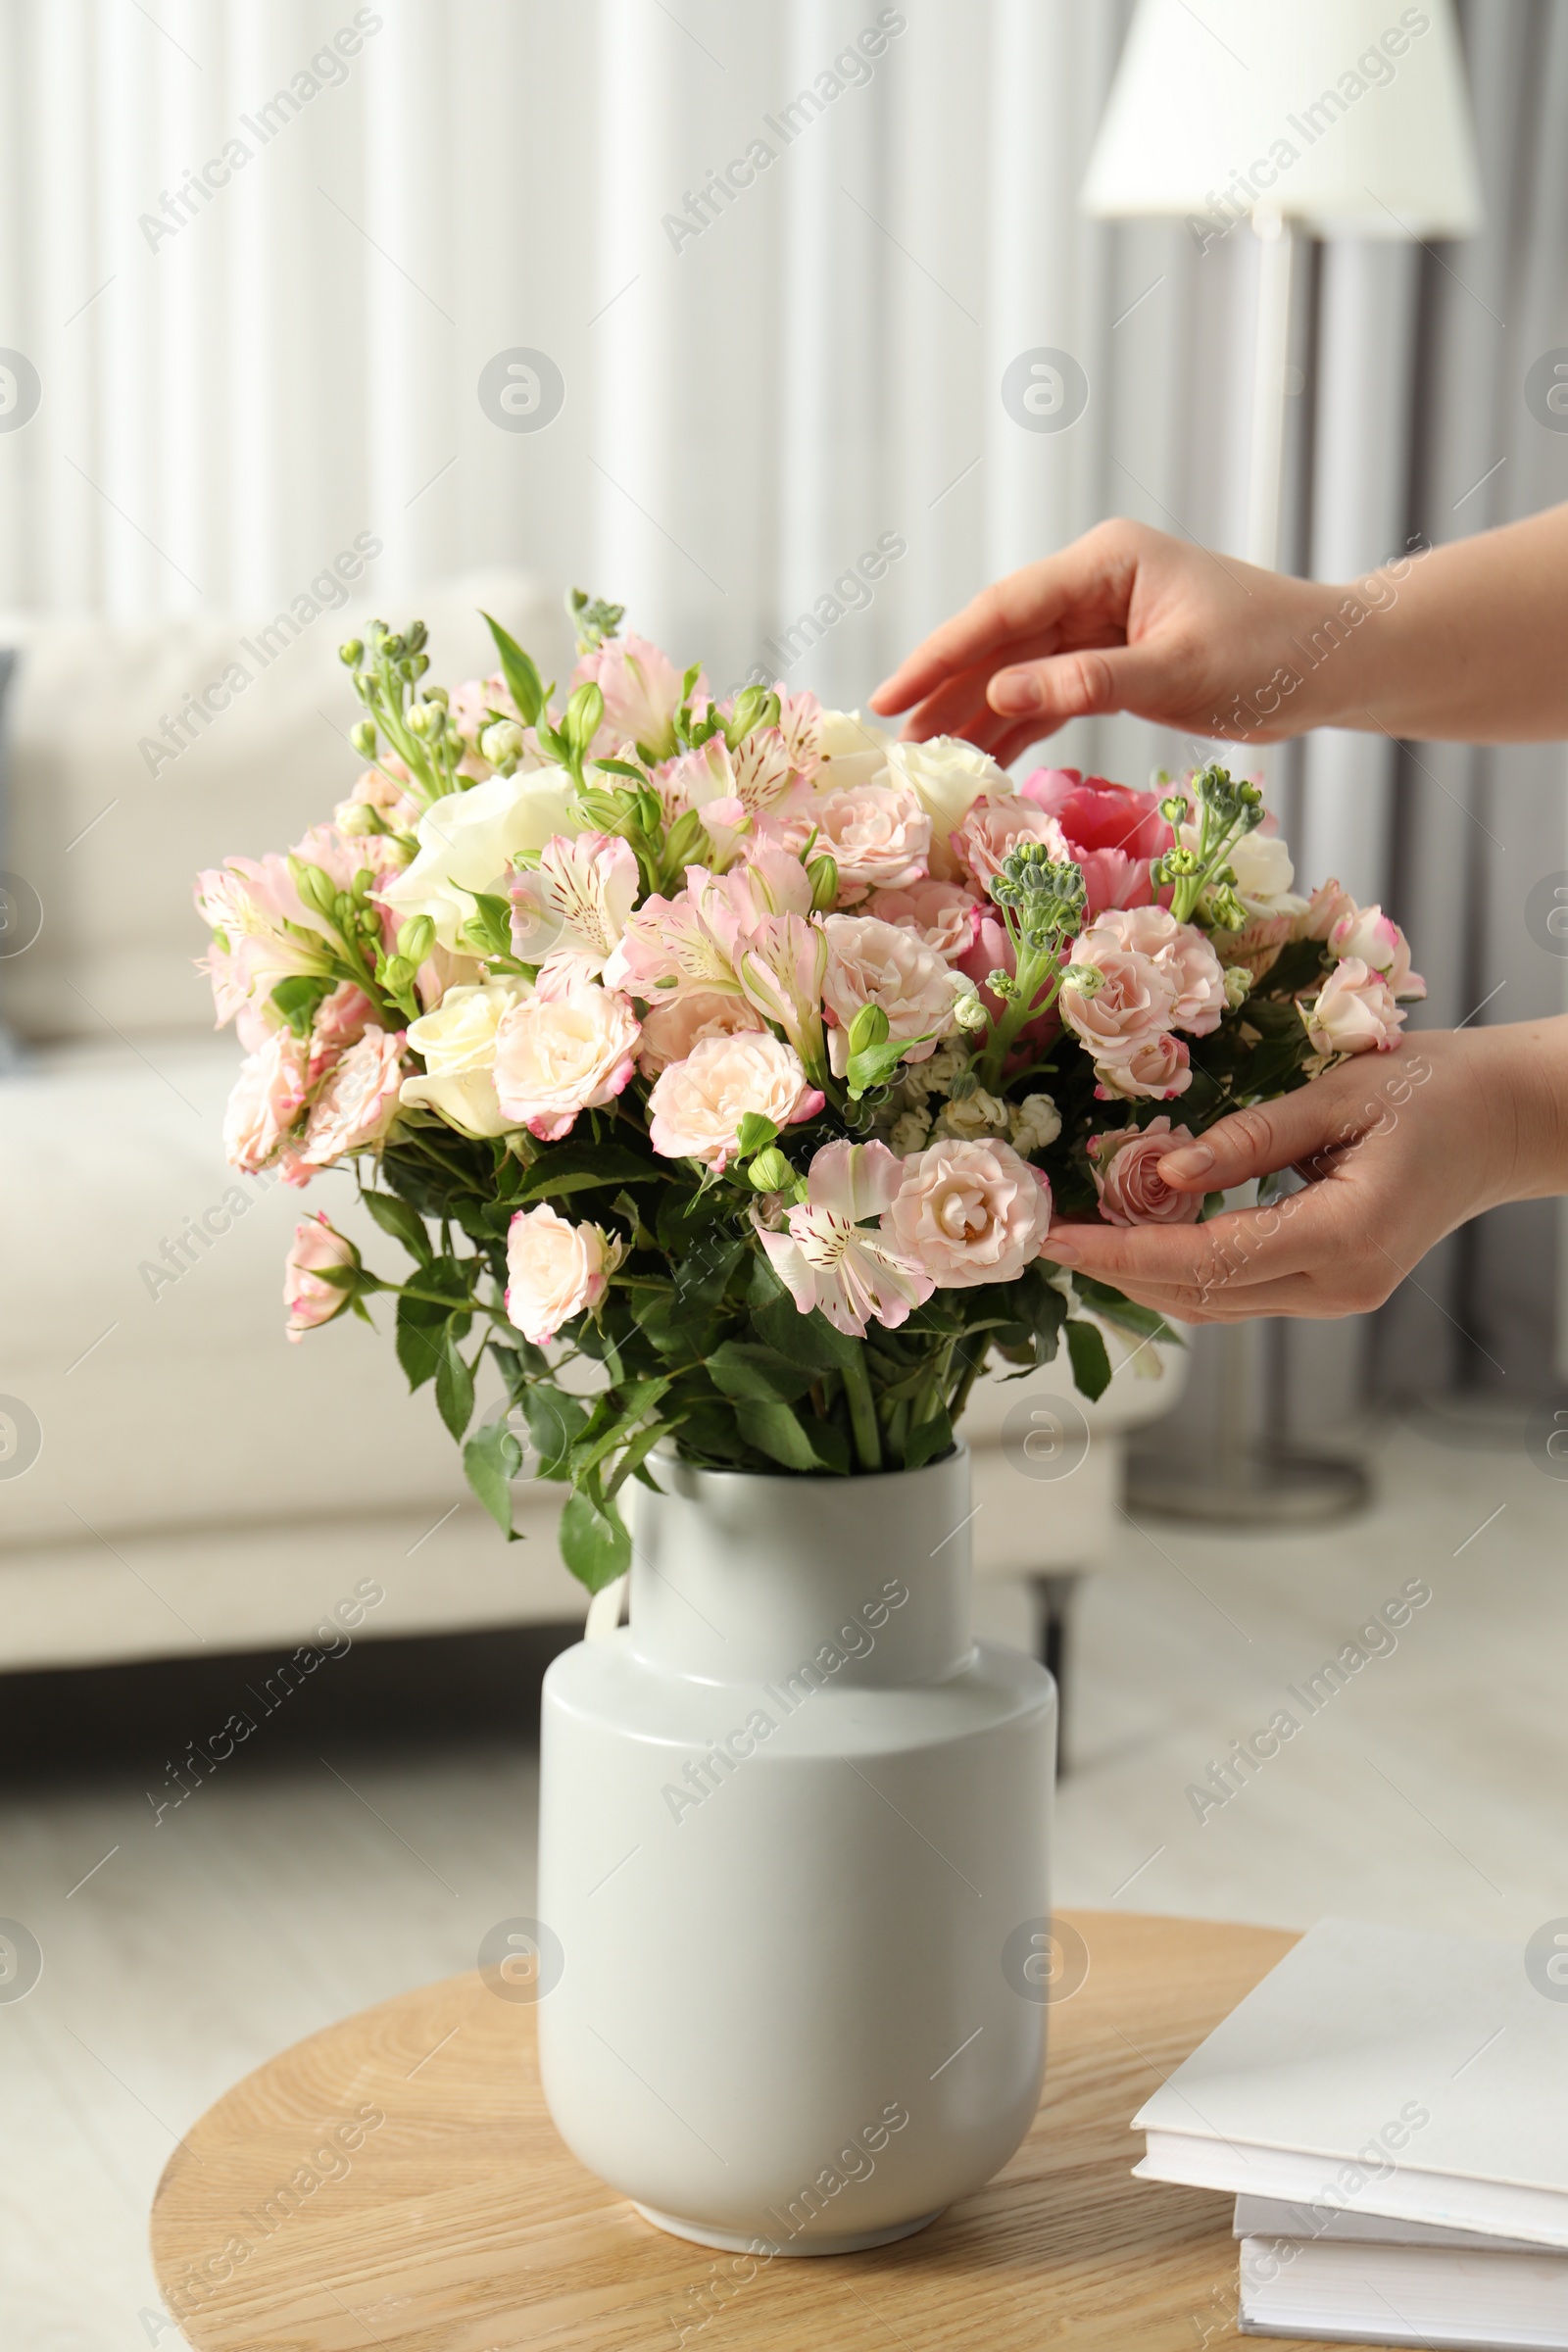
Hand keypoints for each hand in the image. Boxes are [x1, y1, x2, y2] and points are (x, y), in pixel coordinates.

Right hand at [869, 518, 1350, 764]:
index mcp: (1106, 562)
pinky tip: (982, 759)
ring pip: (1019, 671)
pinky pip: (1050, 694)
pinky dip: (1018, 727)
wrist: (1332, 664)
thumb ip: (1088, 682)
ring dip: (976, 714)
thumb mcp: (1179, 672)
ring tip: (928, 759)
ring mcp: (1101, 623)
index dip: (943, 654)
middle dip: (947, 689)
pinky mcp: (1114, 662)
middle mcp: (1095, 585)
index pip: (1005, 608)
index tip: (892, 696)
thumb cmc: (1272, 653)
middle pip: (1000, 640)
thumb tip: (999, 692)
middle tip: (895, 740)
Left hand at [1041, 1024, 1567, 1322]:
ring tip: (1075, 1234)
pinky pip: (1239, 1291)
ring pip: (1215, 1304)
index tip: (1053, 1239)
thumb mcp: (1336, 1094)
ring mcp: (1337, 1296)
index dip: (1121, 1255)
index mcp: (1345, 1235)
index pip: (1207, 1261)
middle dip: (1114, 1271)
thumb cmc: (1429, 1090)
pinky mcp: (1332, 1288)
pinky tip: (1137, 1235)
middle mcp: (1339, 1284)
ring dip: (1141, 1276)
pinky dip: (1181, 1270)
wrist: (1503, 1122)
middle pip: (1200, 1296)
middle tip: (1042, 1234)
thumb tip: (1160, 1173)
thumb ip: (1247, 1138)